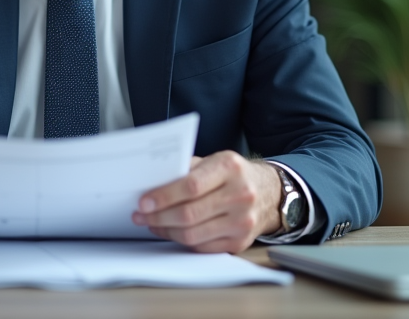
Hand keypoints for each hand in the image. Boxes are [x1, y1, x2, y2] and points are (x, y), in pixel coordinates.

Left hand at [131, 152, 281, 252]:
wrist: (268, 192)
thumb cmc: (233, 175)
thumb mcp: (213, 161)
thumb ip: (186, 170)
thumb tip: (152, 185)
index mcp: (230, 168)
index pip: (191, 186)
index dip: (164, 196)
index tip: (144, 202)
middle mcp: (240, 195)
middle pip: (189, 213)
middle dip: (158, 216)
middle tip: (140, 215)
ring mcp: (242, 221)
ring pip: (193, 234)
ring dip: (165, 230)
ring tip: (151, 224)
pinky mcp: (240, 242)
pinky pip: (201, 246)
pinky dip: (181, 240)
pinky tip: (170, 232)